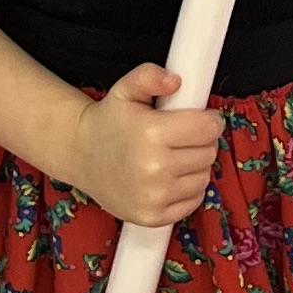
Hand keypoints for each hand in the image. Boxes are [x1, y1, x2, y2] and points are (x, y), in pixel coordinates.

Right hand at [68, 64, 223, 228]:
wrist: (82, 156)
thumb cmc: (110, 120)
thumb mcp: (126, 89)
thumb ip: (150, 76)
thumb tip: (176, 81)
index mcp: (152, 133)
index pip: (208, 129)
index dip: (210, 120)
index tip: (201, 118)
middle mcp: (154, 168)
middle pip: (209, 153)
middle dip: (202, 141)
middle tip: (182, 136)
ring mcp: (154, 197)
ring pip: (204, 177)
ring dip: (196, 165)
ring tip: (174, 155)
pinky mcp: (153, 217)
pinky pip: (193, 201)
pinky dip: (189, 188)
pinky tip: (170, 177)